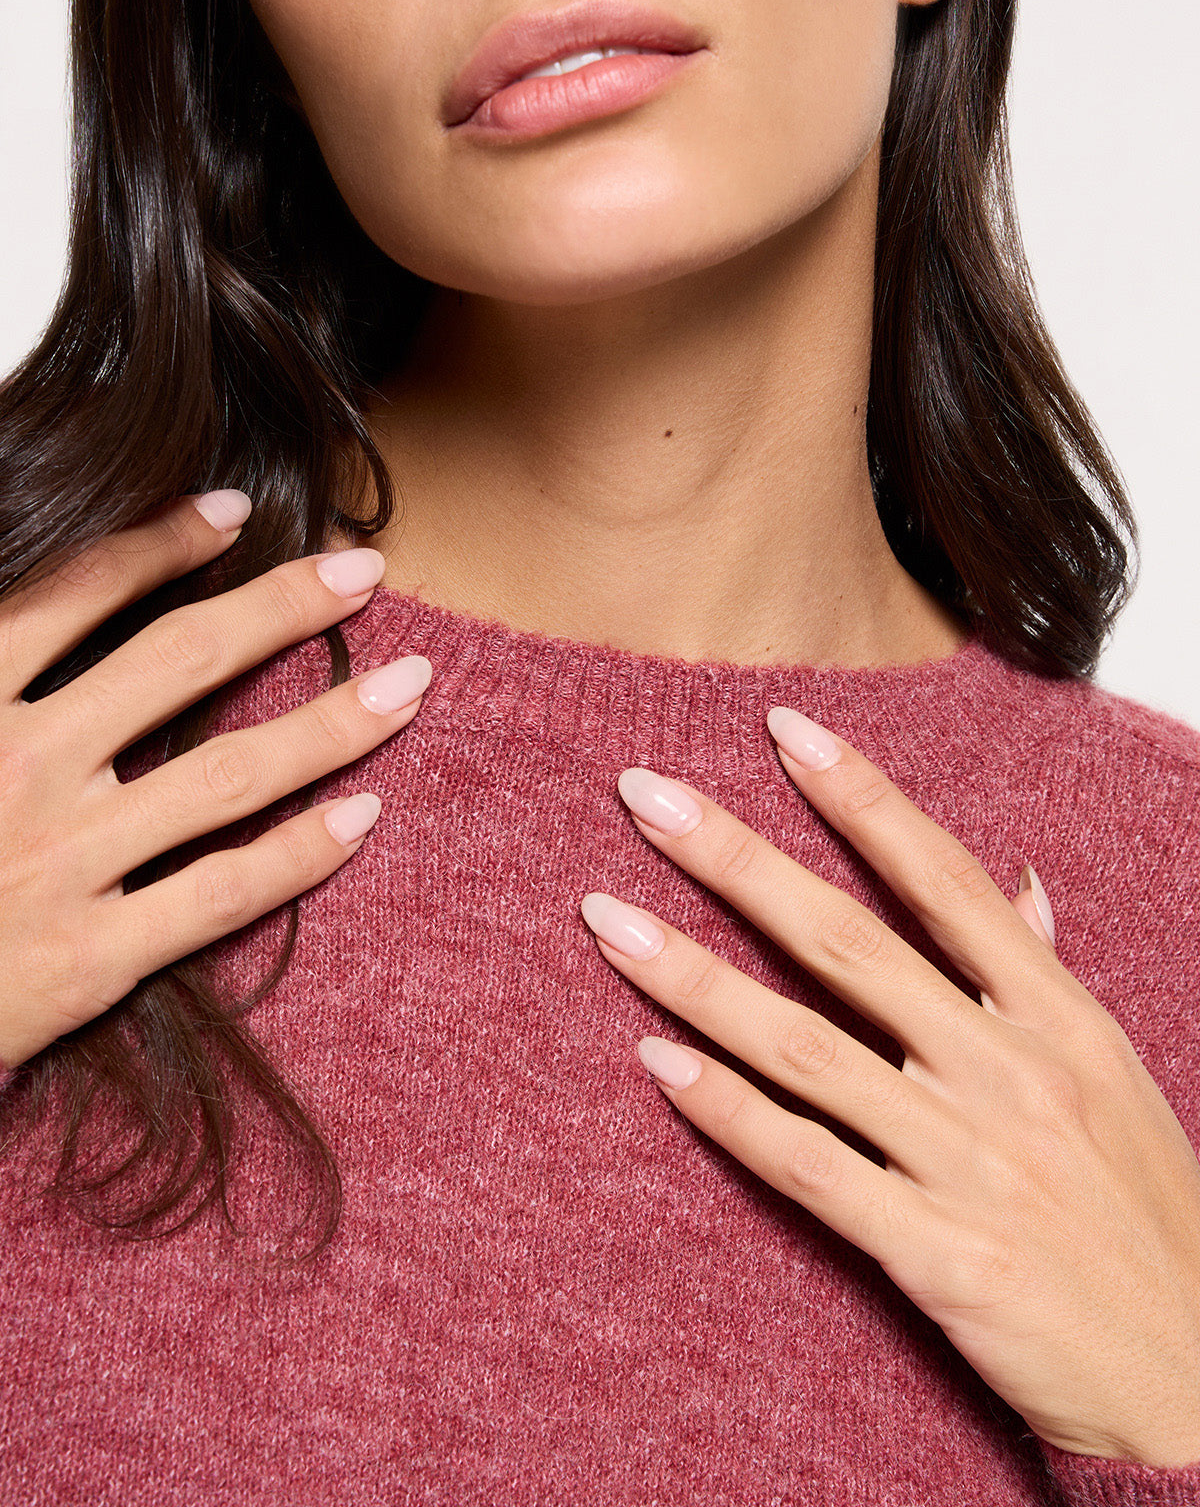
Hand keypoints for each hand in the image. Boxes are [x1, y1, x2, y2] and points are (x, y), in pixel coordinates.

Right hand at [0, 492, 429, 1068]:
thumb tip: (45, 600)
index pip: (76, 593)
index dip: (163, 543)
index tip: (235, 514)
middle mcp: (16, 767)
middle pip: (183, 663)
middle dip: (285, 608)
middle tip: (364, 571)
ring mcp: (59, 864)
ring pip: (228, 775)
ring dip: (331, 723)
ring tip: (410, 687)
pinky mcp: (86, 959)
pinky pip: (220, 895)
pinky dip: (299, 853)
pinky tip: (364, 813)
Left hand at [579, 708, 1199, 1467]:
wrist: (1197, 1376)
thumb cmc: (1147, 1215)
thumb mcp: (1114, 1078)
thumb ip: (1047, 978)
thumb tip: (1018, 887)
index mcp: (1059, 1020)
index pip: (944, 882)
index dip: (863, 800)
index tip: (785, 730)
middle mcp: (1010, 1074)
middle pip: (850, 942)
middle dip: (740, 861)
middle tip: (648, 794)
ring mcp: (970, 1163)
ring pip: (805, 1047)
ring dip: (695, 977)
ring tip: (606, 919)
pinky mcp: (938, 1253)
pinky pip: (811, 1167)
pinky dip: (729, 1112)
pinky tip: (658, 1061)